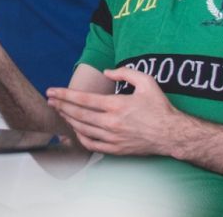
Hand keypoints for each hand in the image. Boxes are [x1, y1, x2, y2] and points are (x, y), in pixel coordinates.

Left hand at [46, 66, 181, 155]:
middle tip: (49, 101)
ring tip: (60, 112)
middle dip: (60, 106)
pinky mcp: (117, 150)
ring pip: (83, 129)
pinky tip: (76, 130)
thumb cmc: (160, 107)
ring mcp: (113, 138)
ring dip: (68, 119)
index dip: (64, 95)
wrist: (173, 135)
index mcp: (116, 105)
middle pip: (78, 114)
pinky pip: (92, 145)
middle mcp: (112, 123)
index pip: (82, 99)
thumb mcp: (146, 82)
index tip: (51, 91)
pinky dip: (80, 138)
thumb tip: (106, 71)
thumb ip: (125, 72)